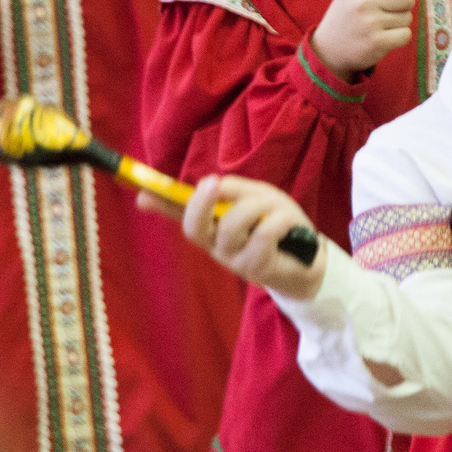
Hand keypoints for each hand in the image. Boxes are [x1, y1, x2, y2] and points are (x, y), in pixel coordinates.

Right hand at [148, 174, 326, 299]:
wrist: (309, 262)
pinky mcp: (256, 268)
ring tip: (276, 208)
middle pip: (194, 227)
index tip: (141, 195)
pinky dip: (281, 219)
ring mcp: (233, 260)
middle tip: (210, 183)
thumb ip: (235, 191)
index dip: (160, 204)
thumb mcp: (258, 198)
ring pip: (233, 224)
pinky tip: (291, 223)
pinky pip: (264, 233)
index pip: (180, 214)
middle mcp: (215, 246)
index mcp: (213, 227)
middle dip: (200, 203)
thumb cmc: (278, 226)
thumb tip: (211, 184)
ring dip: (257, 206)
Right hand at [311, 0, 421, 77]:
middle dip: (404, 3)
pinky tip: (385, 37)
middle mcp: (362, 1)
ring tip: (381, 26)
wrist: (328, 50)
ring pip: (407, 17)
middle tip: (389, 10)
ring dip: (400, 22)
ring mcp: (369, 23)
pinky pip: (406, 34)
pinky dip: (400, 37)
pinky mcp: (376, 43)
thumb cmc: (348, 16)